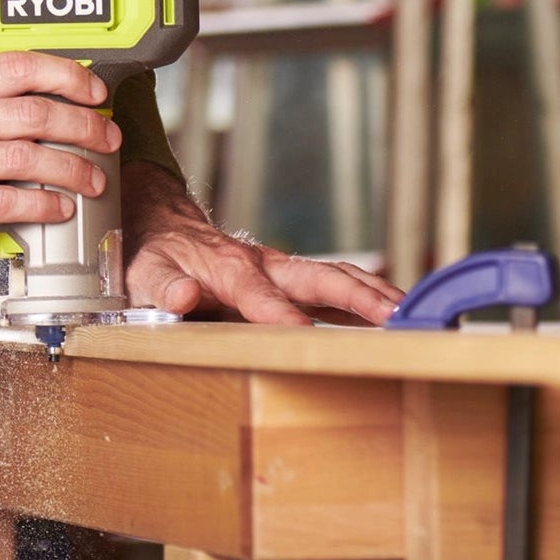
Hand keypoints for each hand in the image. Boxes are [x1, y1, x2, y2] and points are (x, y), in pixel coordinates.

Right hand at [0, 52, 120, 262]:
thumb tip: (25, 102)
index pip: (12, 67)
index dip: (61, 73)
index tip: (93, 88)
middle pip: (28, 111)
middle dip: (80, 123)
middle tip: (105, 137)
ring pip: (23, 155)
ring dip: (69, 167)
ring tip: (92, 178)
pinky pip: (1, 202)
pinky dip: (38, 204)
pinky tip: (56, 208)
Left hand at [122, 161, 403, 325]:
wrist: (160, 225)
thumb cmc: (154, 256)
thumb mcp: (146, 272)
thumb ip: (165, 287)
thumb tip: (185, 296)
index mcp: (228, 268)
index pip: (259, 295)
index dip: (280, 315)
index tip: (305, 334)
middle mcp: (263, 265)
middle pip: (317, 277)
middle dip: (359, 296)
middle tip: (398, 315)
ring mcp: (280, 270)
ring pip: (334, 277)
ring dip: (374, 293)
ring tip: (414, 315)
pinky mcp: (288, 278)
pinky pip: (332, 284)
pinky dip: (366, 295)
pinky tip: (394, 312)